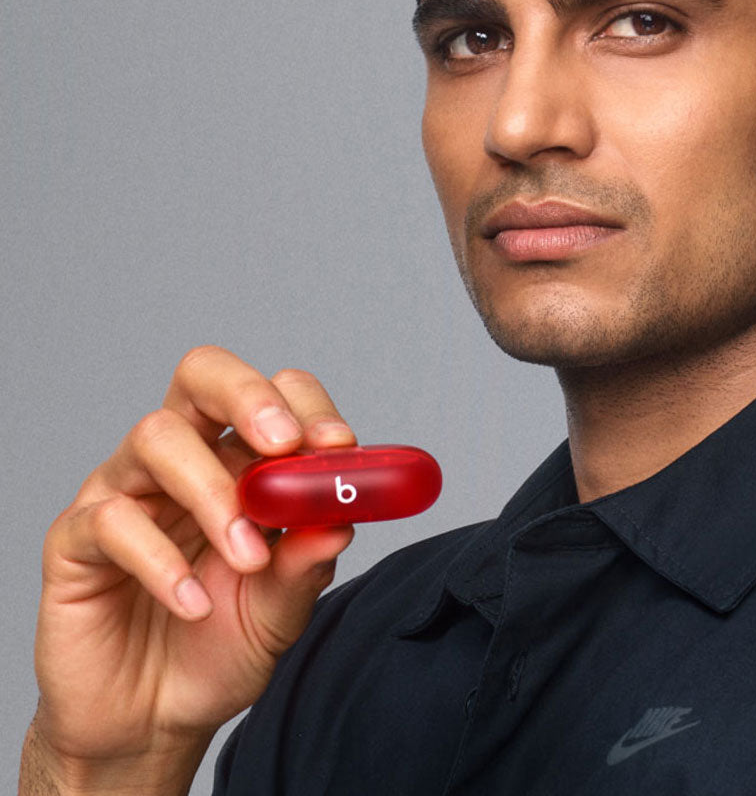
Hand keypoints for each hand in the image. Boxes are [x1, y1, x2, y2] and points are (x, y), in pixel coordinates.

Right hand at [24, 346, 357, 790]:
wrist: (153, 720)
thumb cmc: (219, 645)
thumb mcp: (281, 608)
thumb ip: (307, 563)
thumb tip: (339, 521)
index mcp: (240, 459)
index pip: (273, 394)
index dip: (307, 406)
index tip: (339, 445)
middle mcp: (182, 459)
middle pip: (203, 375)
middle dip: (249, 395)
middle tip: (285, 443)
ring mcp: (127, 491)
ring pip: (158, 436)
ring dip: (213, 490)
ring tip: (248, 556)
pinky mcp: (77, 540)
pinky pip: (111, 519)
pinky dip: (160, 560)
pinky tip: (193, 604)